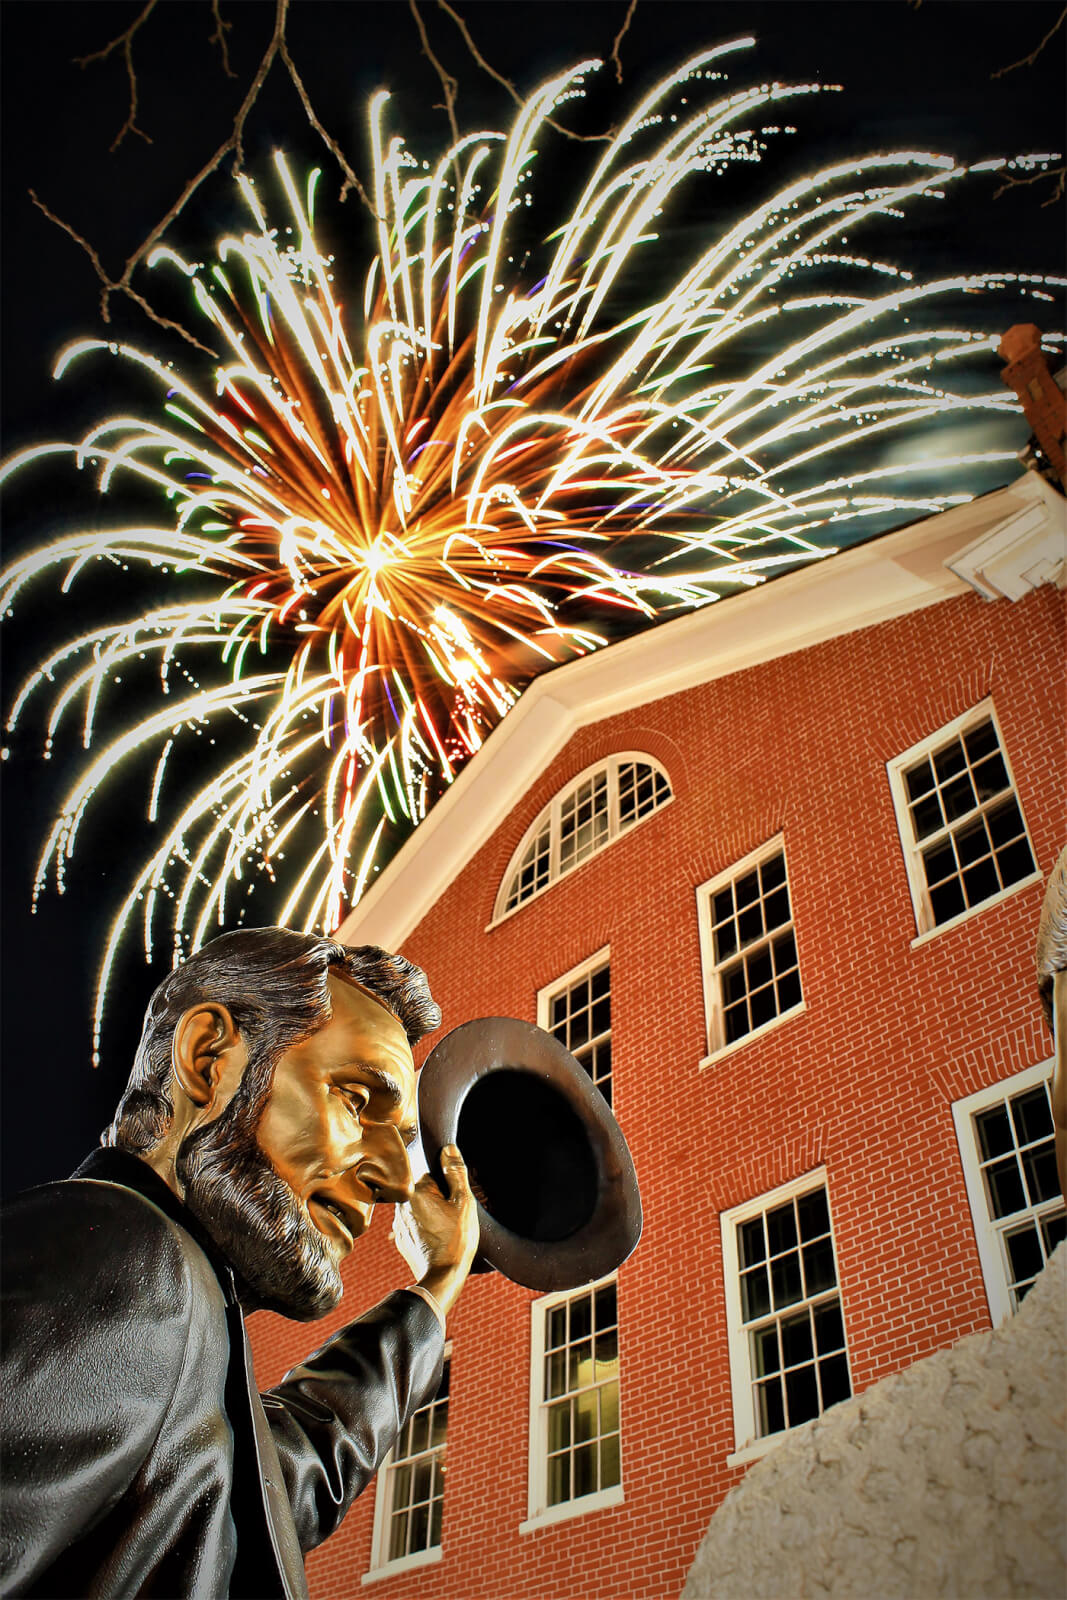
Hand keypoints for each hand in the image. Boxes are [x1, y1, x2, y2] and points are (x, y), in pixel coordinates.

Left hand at [391, 1144, 479, 1316]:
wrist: (443, 1277)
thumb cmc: (456, 1239)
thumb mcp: (463, 1202)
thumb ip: (455, 1172)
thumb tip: (448, 1149)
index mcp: (414, 1191)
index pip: (431, 1174)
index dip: (446, 1185)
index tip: (453, 1199)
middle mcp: (400, 1205)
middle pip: (423, 1191)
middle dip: (438, 1198)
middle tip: (452, 1215)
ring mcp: (398, 1224)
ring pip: (418, 1208)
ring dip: (431, 1212)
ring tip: (446, 1229)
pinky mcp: (401, 1239)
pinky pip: (414, 1224)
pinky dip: (425, 1227)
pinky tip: (438, 1238)